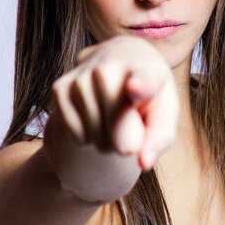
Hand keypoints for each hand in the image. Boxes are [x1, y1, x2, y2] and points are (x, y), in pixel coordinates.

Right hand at [43, 35, 179, 201]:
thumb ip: (159, 139)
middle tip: (130, 129)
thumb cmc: (148, 96)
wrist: (122, 61)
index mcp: (147, 69)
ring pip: (92, 130)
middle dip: (123, 138)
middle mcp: (111, 64)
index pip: (143, 79)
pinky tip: (94, 122)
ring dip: (103, 141)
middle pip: (115, 121)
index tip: (135, 88)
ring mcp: (82, 73)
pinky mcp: (60, 86)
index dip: (140, 86)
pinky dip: (85, 138)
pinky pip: (73, 131)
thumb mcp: (164, 113)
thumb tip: (143, 163)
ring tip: (112, 124)